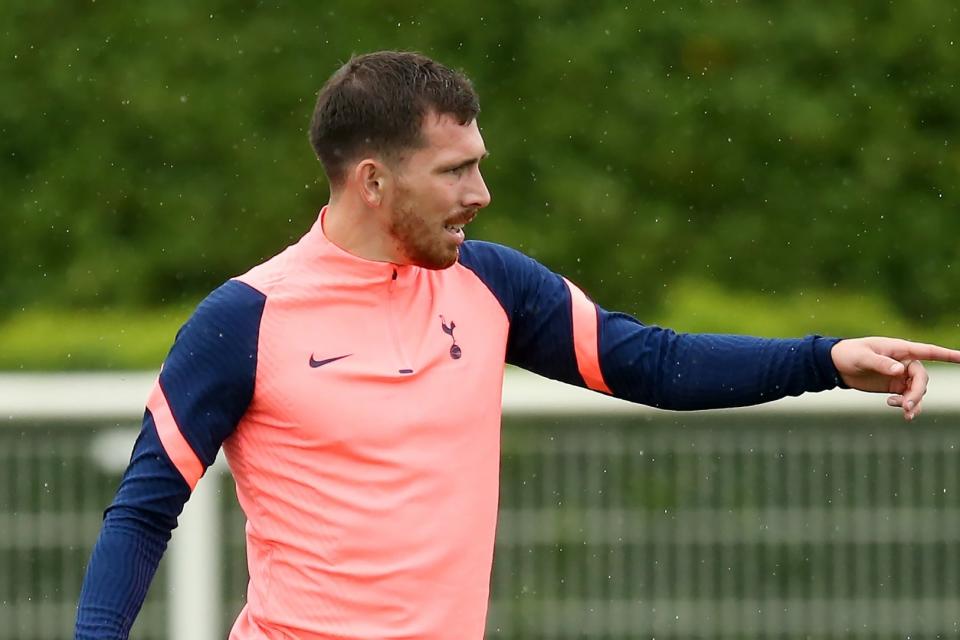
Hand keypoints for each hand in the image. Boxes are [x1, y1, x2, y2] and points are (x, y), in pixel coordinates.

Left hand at [831, 337, 959, 421]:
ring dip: (913, 402)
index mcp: (900, 349)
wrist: (837, 365)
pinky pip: (909, 398)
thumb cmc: (849, 354)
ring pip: (917, 391)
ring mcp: (901, 375)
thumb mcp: (863, 357)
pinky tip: (901, 412)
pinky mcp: (894, 386)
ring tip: (903, 411)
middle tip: (906, 406)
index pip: (929, 351)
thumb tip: (900, 370)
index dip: (948, 355)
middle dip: (917, 393)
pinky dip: (908, 406)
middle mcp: (905, 362)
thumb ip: (881, 363)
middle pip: (921, 379)